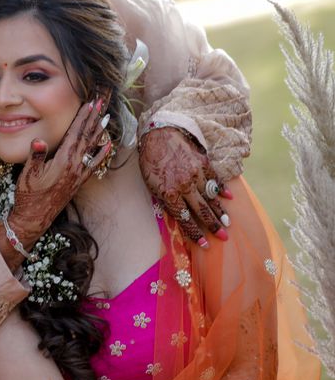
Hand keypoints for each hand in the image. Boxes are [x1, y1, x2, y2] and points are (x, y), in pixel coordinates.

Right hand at [4, 96, 112, 246]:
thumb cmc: (29, 196)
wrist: (35, 217)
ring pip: (91, 147)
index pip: (75, 133)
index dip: (82, 117)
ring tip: (106, 116)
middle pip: (87, 136)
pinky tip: (108, 144)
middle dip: (94, 117)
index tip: (90, 102)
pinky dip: (101, 152)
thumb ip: (35, 156)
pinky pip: (94, 163)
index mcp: (63, 161)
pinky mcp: (79, 181)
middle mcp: (75, 166)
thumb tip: (38, 140)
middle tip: (102, 102)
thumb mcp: (27, 174)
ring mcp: (78, 174)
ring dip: (99, 130)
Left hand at [138, 126, 230, 247]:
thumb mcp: (151, 184)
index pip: (185, 218)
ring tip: (227, 223)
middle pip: (202, 210)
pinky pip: (215, 179)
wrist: (158, 134)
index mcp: (169, 193)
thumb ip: (166, 200)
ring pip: (211, 197)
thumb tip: (179, 215)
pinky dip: (222, 189)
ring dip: (220, 211)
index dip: (195, 233)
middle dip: (213, 226)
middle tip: (224, 237)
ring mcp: (195, 174)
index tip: (205, 244)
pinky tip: (228, 198)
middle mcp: (184, 186)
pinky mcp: (203, 163)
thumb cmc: (151, 162)